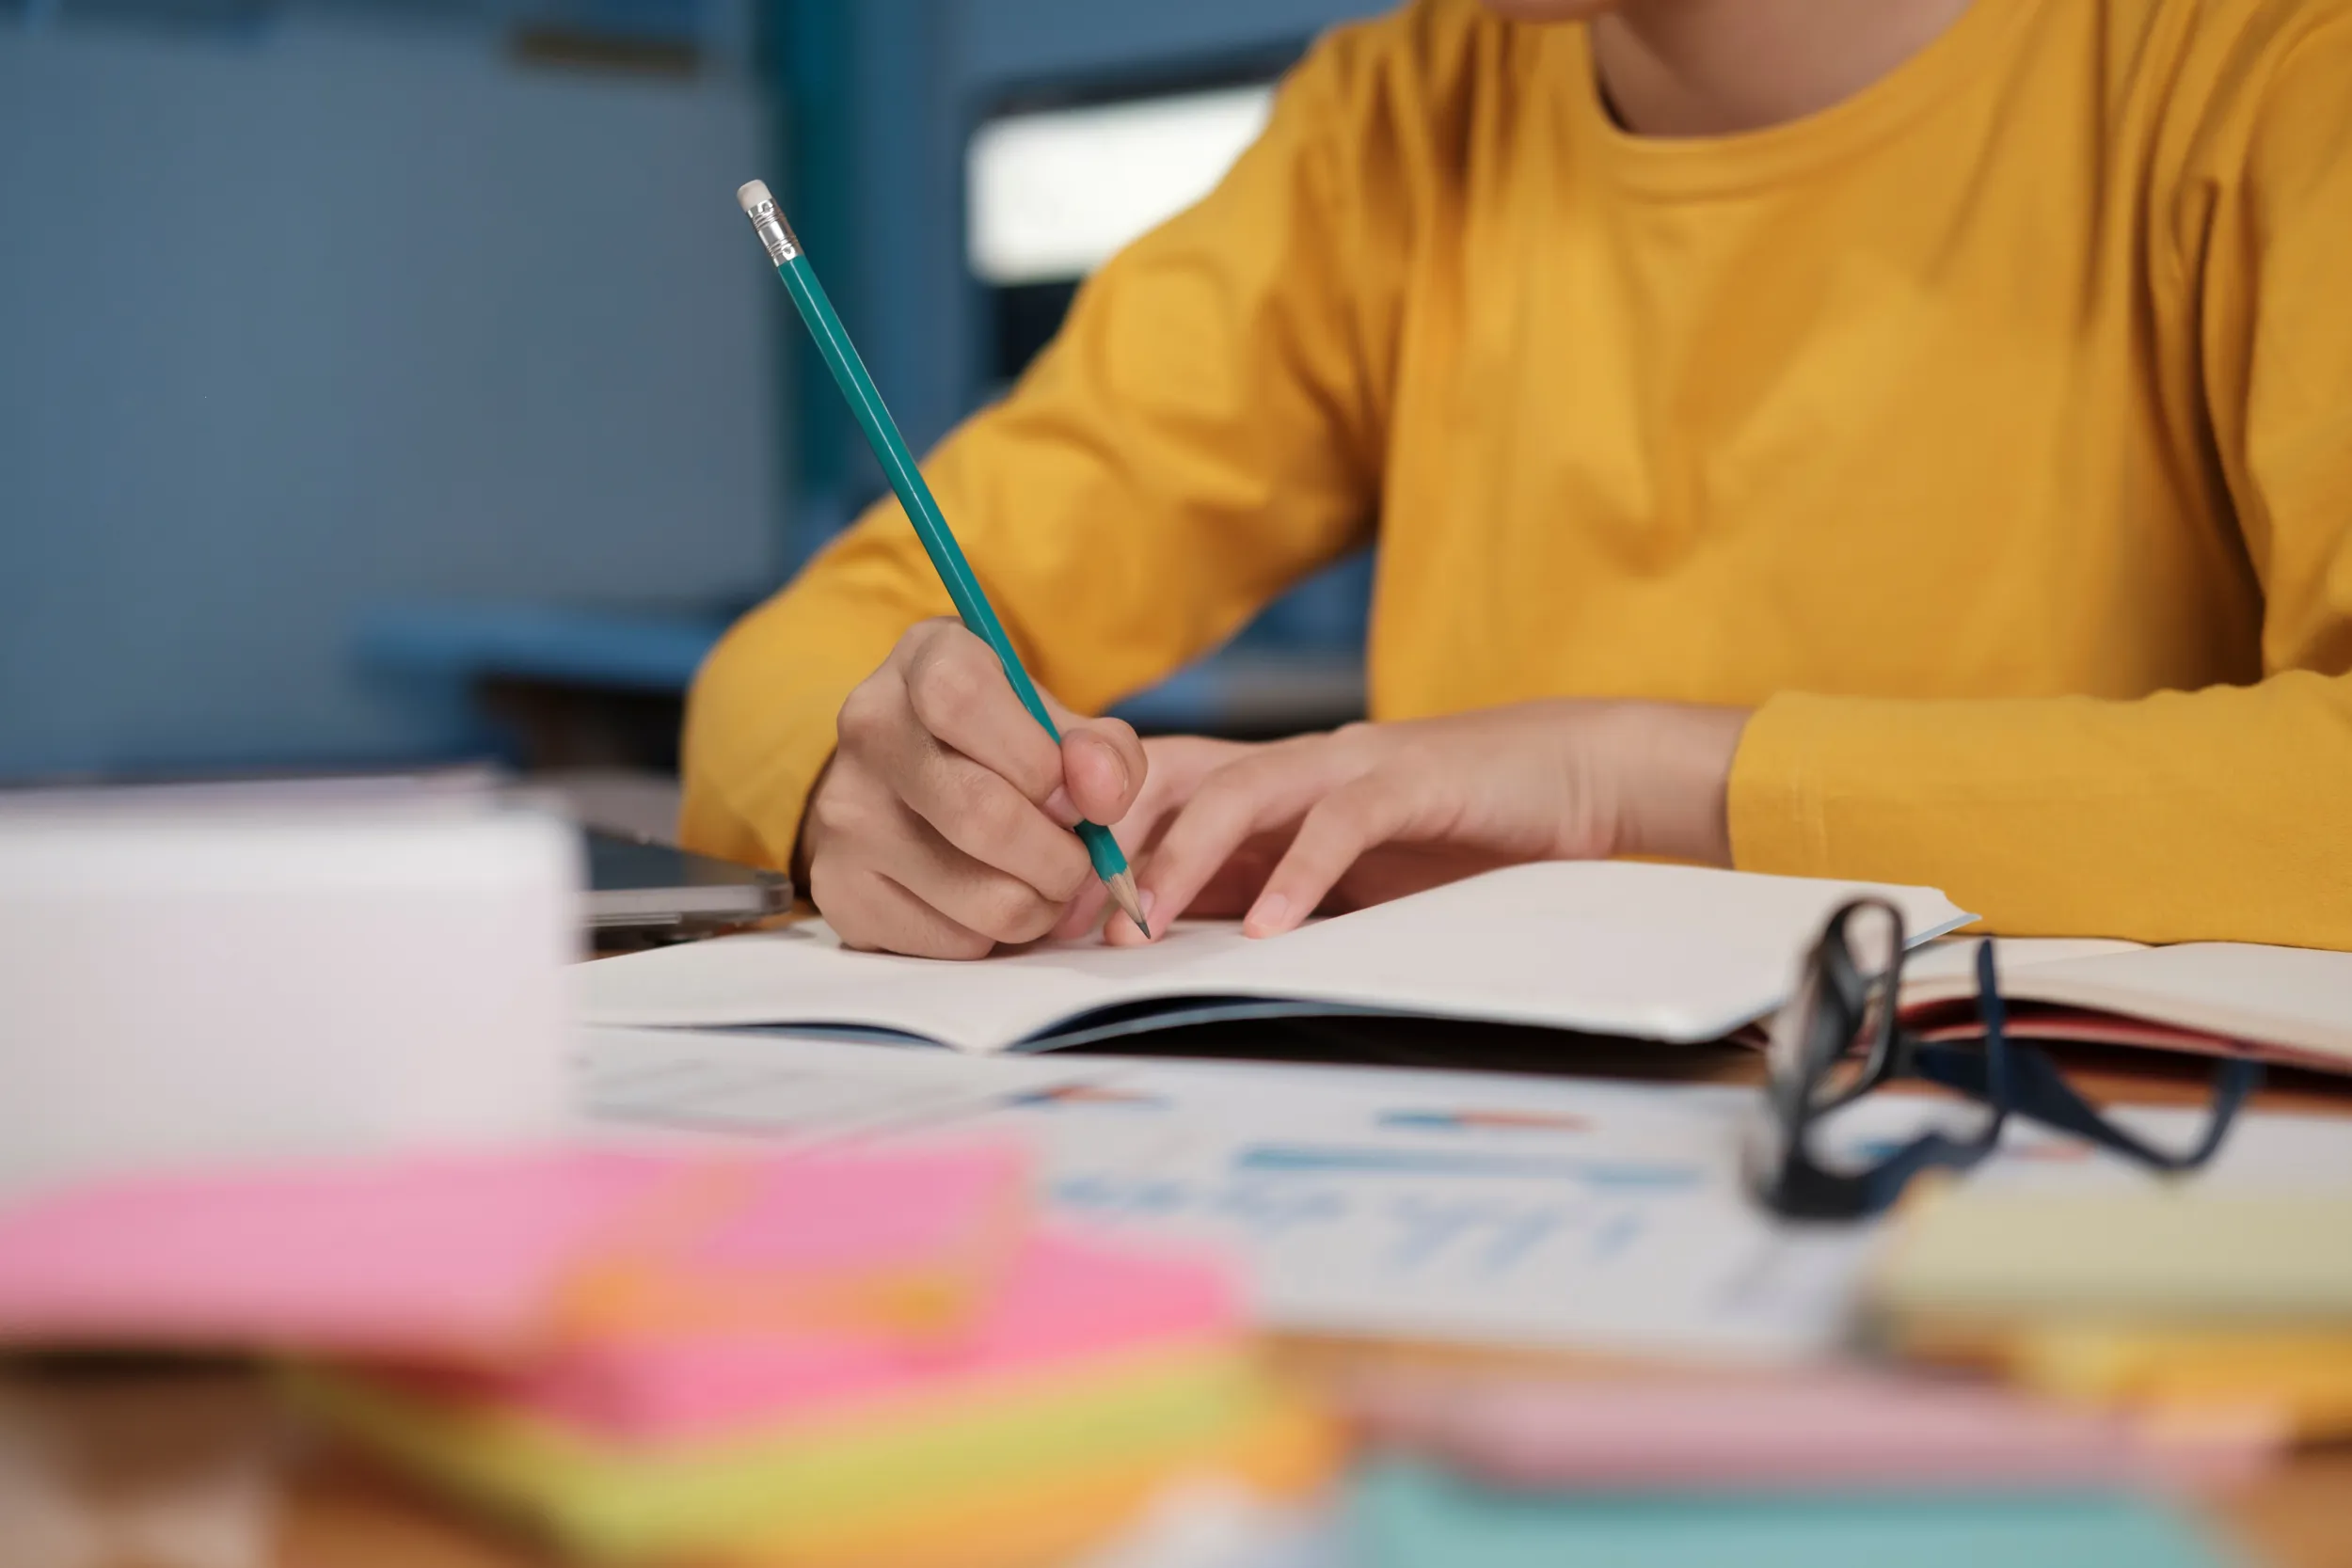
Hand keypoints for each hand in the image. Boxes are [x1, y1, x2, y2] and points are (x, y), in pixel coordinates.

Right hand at [797, 619, 1147, 957]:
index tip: (1076, 795)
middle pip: (982, 814)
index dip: (1038, 760)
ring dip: (1041, 905)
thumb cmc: (996, 744)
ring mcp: (844, 815)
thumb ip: (1102, 751)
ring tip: (1042, 884)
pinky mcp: (841, 890)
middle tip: (1079, 861)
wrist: (904, 782)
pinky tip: (989, 900)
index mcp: (923, 662)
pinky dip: (996, 935)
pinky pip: (955, 942)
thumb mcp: (1055, 721)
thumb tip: (1101, 796)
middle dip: (1062, 857)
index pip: (964, 700)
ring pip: (982, 897)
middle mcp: (868, 730)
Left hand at [1104, 700, 1749, 942]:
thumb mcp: (1337, 875)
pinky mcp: (1412, 781)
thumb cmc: (1450, 834)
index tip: (1037, 915)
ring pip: (1237, 792)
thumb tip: (1164, 951)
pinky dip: (1302, 873)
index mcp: (1265, 786)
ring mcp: (1348, 764)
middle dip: (1104, 849)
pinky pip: (1341, 821)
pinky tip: (1274, 927)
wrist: (1569, 776)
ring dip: (1180, 859)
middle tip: (1063, 924)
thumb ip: (1260, 894)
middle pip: (1166, 780)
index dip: (1085, 845)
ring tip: (1142, 927)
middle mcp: (1291, 763)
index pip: (1146, 795)